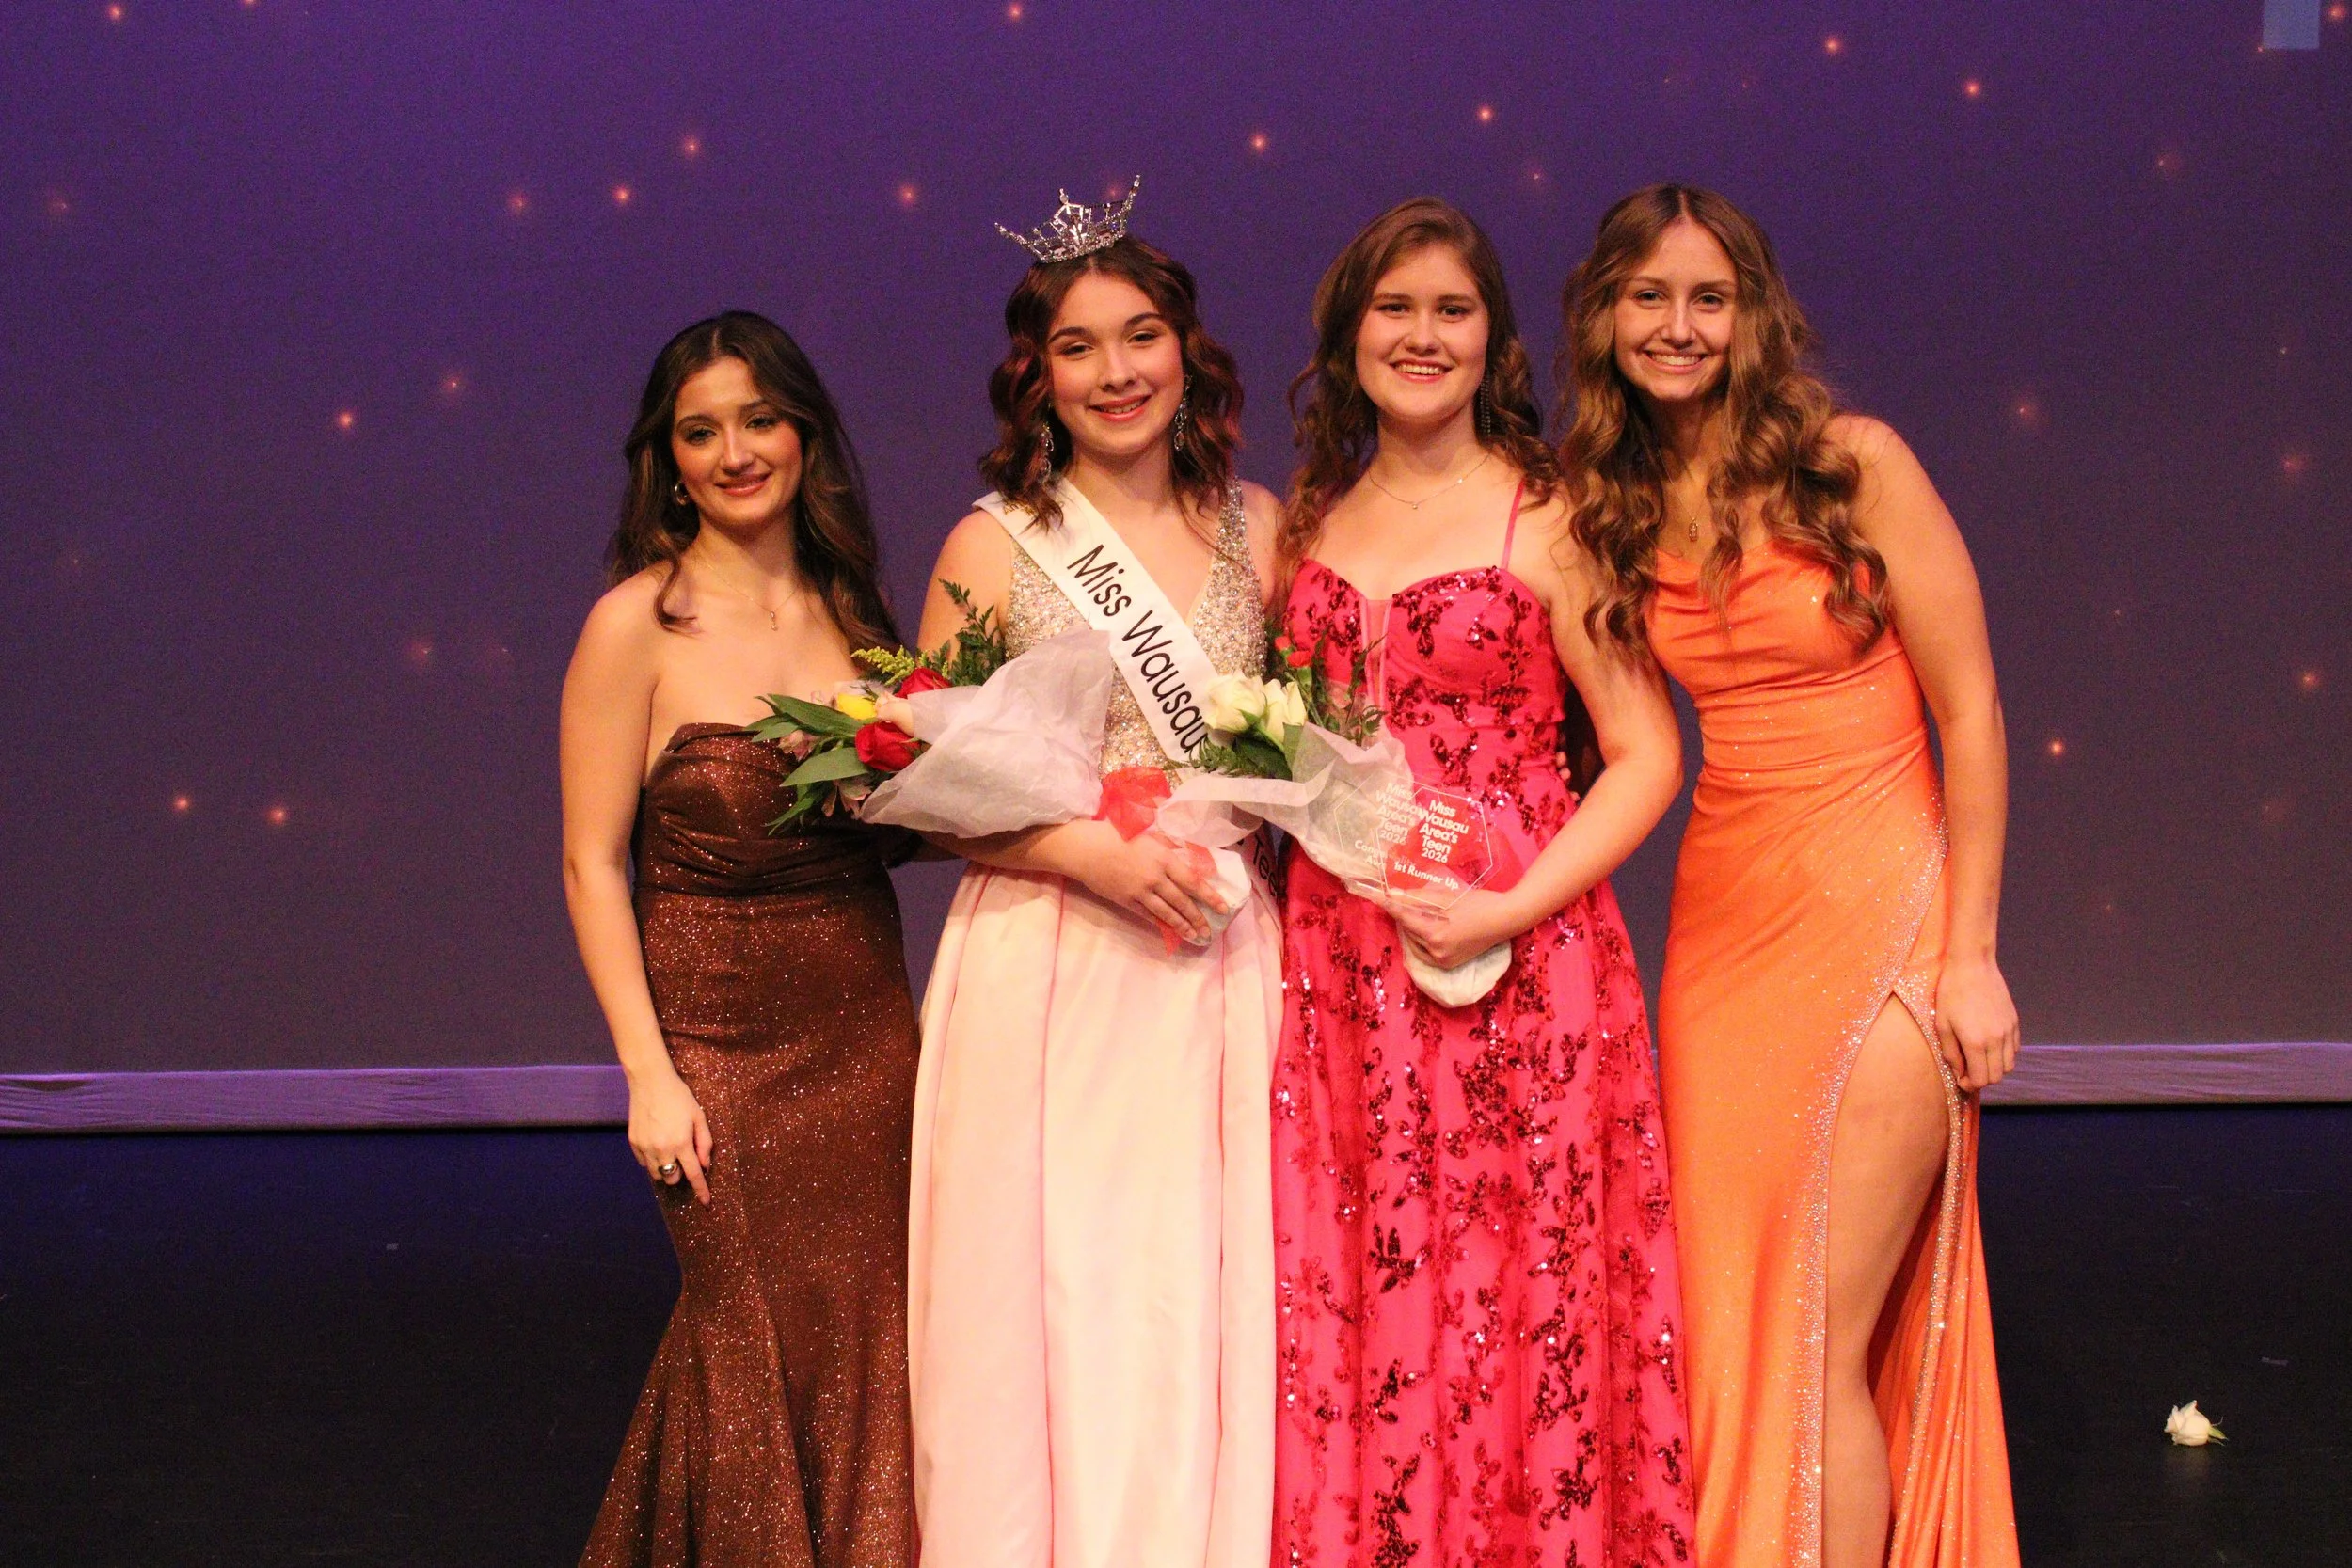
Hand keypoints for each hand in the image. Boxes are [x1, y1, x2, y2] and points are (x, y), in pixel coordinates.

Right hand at [628, 1063, 713, 1203]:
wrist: (650, 1081)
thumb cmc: (678, 1097)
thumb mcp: (698, 1116)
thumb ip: (704, 1143)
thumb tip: (704, 1165)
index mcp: (681, 1143)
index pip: (693, 1175)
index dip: (701, 1190)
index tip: (706, 1202)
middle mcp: (661, 1149)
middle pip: (672, 1179)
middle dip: (680, 1173)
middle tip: (684, 1156)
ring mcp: (645, 1147)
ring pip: (657, 1174)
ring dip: (666, 1168)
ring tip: (669, 1149)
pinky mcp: (633, 1142)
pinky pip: (645, 1163)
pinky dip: (653, 1160)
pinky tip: (657, 1143)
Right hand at [1073, 825, 1226, 943]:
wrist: (1086, 849)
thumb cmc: (1116, 834)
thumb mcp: (1148, 832)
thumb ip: (1168, 843)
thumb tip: (1186, 851)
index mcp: (1163, 858)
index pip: (1193, 881)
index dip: (1210, 896)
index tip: (1223, 907)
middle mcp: (1156, 878)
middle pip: (1182, 901)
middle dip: (1198, 918)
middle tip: (1210, 930)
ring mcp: (1141, 892)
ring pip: (1167, 913)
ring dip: (1183, 925)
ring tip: (1195, 936)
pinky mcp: (1127, 901)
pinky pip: (1148, 915)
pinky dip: (1161, 924)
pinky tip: (1170, 930)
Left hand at [1383, 887, 1531, 969]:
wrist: (1505, 920)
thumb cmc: (1478, 903)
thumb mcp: (1446, 896)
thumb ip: (1417, 897)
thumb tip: (1393, 894)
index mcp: (1434, 933)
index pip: (1403, 917)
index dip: (1388, 905)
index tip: (1374, 896)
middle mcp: (1436, 951)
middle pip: (1408, 930)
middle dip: (1403, 914)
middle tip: (1400, 899)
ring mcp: (1442, 961)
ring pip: (1415, 942)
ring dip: (1412, 928)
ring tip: (1417, 912)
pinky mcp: (1448, 964)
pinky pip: (1425, 952)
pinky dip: (1421, 940)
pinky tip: (1426, 927)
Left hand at [1934, 955, 2019, 1092]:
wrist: (1972, 965)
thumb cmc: (1951, 992)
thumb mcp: (1942, 1024)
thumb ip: (1951, 1052)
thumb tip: (1959, 1072)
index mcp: (1976, 1042)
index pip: (1982, 1080)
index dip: (1970, 1085)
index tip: (1961, 1079)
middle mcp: (1997, 1040)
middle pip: (1997, 1076)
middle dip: (1982, 1078)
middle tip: (1968, 1070)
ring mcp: (2008, 1031)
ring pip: (2009, 1065)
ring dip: (1995, 1067)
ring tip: (1978, 1058)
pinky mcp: (2014, 1021)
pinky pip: (2014, 1049)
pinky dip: (2004, 1054)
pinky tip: (1989, 1045)